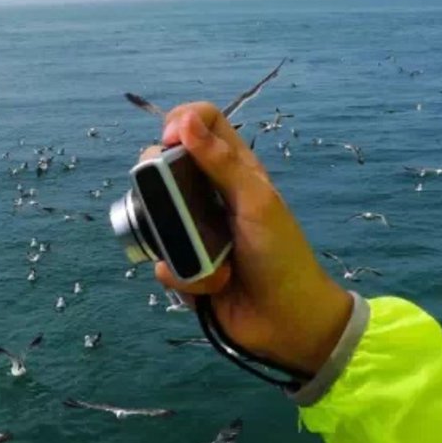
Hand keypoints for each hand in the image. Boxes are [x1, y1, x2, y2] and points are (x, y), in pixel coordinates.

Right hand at [147, 102, 352, 375]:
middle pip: (163, 166)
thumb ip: (219, 161)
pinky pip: (163, 261)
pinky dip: (182, 275)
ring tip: (203, 259)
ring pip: (155, 217)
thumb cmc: (280, 253)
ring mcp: (194, 230)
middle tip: (175, 208)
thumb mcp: (256, 201)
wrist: (286, 322)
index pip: (200, 122)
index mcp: (233, 168)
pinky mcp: (185, 266)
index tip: (168, 142)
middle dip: (162, 189)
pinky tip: (208, 285)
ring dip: (177, 242)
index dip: (180, 122)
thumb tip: (183, 120)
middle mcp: (209, 193)